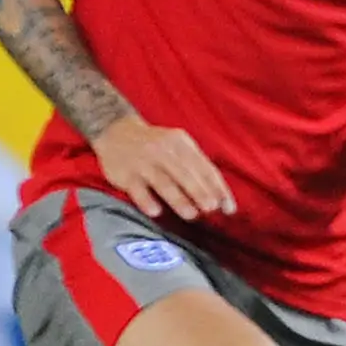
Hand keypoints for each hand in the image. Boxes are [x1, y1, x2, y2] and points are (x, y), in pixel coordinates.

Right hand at [89, 115, 234, 220]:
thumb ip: (198, 166)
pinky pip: (137, 189)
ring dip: (179, 199)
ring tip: (192, 215)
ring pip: (163, 182)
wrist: (115, 131)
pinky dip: (146, 200)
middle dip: (200, 192)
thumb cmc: (157, 145)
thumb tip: (220, 197)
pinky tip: (156, 212)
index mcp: (181, 144)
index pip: (205, 168)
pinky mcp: (125, 174)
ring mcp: (143, 162)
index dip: (218, 188)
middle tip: (211, 209)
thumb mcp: (179, 145)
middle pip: (185, 174)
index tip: (229, 208)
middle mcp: (163, 151)